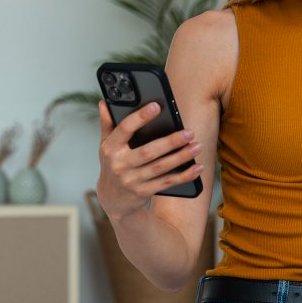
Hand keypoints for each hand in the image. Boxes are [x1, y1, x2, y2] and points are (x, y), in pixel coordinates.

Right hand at [95, 100, 203, 220]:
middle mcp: (120, 165)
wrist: (113, 200)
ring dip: (181, 157)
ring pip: (160, 167)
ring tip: (196, 146)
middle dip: (170, 142)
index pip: (125, 129)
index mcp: (110, 149)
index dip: (140, 117)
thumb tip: (105, 103)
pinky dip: (184, 176)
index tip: (156, 106)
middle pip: (148, 152)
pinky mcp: (144, 192)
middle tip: (188, 133)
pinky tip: (197, 168)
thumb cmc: (112, 165)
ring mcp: (132, 181)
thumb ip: (107, 124)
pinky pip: (167, 182)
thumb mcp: (106, 146)